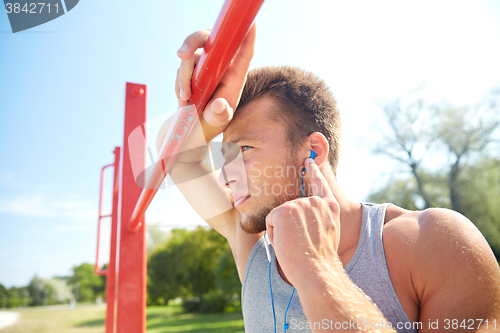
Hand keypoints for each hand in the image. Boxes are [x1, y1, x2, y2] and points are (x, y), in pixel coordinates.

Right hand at [175, 23, 256, 140]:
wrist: (194, 127)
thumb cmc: (211, 123)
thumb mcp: (217, 123)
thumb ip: (219, 115)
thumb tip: (221, 105)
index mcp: (235, 76)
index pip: (244, 53)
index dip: (249, 37)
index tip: (252, 24)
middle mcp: (221, 66)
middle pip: (210, 39)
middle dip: (193, 42)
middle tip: (181, 54)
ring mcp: (206, 65)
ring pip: (190, 55)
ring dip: (182, 77)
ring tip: (185, 100)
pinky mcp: (193, 68)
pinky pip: (181, 67)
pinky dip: (178, 83)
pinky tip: (183, 100)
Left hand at [265, 158, 340, 284]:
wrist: (316, 270)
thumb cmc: (320, 260)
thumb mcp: (328, 233)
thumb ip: (319, 218)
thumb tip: (305, 210)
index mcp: (329, 207)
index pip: (320, 184)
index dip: (314, 172)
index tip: (309, 160)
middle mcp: (316, 202)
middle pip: (292, 209)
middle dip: (290, 226)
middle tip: (301, 244)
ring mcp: (299, 204)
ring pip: (281, 217)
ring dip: (283, 232)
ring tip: (295, 245)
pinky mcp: (284, 211)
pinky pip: (271, 223)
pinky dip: (275, 236)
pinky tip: (287, 243)